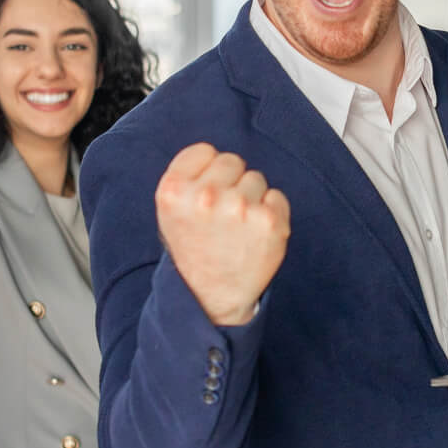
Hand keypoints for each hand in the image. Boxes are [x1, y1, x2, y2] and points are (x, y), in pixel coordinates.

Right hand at [156, 143, 290, 326]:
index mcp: (174, 190)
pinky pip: (277, 197)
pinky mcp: (270, 222)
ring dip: (251, 199)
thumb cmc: (194, 249)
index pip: (205, 151)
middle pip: (232, 161)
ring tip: (237, 228)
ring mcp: (240, 209)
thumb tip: (216, 153)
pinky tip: (254, 235)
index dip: (208, 171)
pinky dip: (270, 213)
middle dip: (231, 182)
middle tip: (222, 215)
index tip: (205, 193)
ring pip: (256, 178)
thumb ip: (188, 176)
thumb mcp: (170, 211)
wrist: (212, 297)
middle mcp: (205, 196)